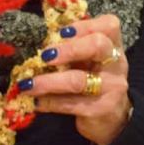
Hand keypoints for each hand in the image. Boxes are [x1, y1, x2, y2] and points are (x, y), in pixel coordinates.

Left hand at [16, 14, 131, 144]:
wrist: (112, 118)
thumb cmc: (93, 79)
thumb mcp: (88, 60)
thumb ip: (70, 47)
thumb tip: (38, 40)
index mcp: (112, 44)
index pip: (108, 25)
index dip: (84, 25)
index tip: (61, 32)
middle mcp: (116, 63)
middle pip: (97, 45)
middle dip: (68, 49)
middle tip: (44, 56)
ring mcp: (111, 87)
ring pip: (78, 80)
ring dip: (47, 81)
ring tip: (27, 84)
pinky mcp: (102, 109)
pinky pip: (70, 103)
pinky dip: (48, 102)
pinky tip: (34, 101)